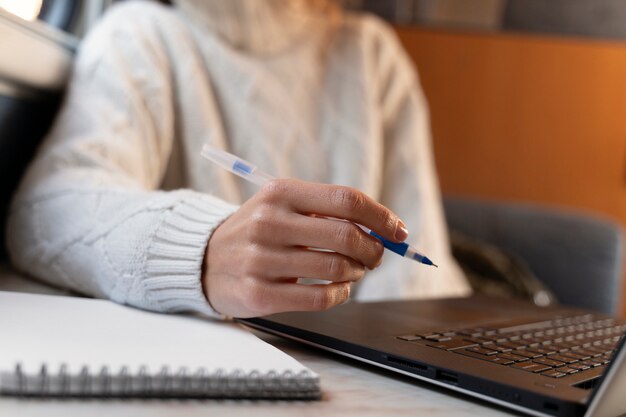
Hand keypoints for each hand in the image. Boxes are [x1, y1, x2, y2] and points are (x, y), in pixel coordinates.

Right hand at [202, 179, 408, 317]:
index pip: (346, 200)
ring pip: (336, 269)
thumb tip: (384, 229)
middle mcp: (269, 223)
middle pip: (346, 236)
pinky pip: (320, 298)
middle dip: (374, 250)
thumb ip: (327, 212)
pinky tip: (338, 289)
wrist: (204, 259)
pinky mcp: (260, 294)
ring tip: (353, 271)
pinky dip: (340, 295)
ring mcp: (262, 260)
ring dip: (357, 272)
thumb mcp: (282, 205)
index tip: (398, 230)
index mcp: (280, 193)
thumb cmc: (257, 231)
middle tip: (377, 256)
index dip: (381, 216)